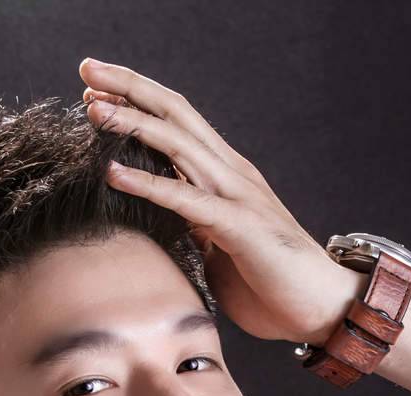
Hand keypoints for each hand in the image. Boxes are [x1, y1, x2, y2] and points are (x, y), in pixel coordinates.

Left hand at [78, 57, 364, 347]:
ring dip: (132, 123)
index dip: (137, 98)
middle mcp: (231, 173)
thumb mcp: (219, 248)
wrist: (324, 309)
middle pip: (175, 113)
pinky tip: (113, 173)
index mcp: (224, 174)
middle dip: (129, 87)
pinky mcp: (240, 227)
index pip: (177, 121)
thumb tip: (161, 224)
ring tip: (92, 110)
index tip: (94, 89)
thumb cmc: (272, 282)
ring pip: (179, 143)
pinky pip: (186, 200)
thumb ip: (192, 227)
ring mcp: (238, 196)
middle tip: (86, 70)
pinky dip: (148, 183)